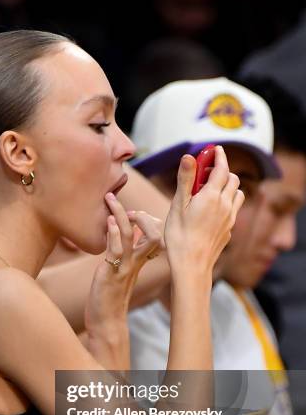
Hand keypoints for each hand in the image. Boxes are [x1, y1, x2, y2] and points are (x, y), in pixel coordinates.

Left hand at [84, 193, 162, 367]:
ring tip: (110, 198)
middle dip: (141, 214)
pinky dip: (114, 233)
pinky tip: (107, 221)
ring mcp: (126, 268)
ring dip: (120, 214)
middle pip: (152, 233)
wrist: (106, 323)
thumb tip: (121, 235)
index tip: (132, 212)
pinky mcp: (112, 274)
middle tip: (122, 201)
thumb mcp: (118, 272)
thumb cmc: (109, 298)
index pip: (153, 235)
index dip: (147, 220)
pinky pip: (117, 250)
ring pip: (132, 236)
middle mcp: (136, 263)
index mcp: (140, 262)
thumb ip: (121, 254)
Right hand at [164, 146, 243, 278]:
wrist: (192, 265)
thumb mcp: (178, 206)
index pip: (221, 168)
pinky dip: (227, 202)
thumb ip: (186, 180)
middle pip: (232, 179)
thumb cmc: (180, 237)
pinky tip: (213, 210)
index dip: (218, 156)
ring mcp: (229, 218)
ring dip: (228, 186)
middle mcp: (225, 205)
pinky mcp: (229, 230)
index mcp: (212, 196)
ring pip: (237, 193)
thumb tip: (189, 157)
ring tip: (212, 190)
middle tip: (206, 172)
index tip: (214, 149)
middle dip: (222, 170)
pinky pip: (233, 210)